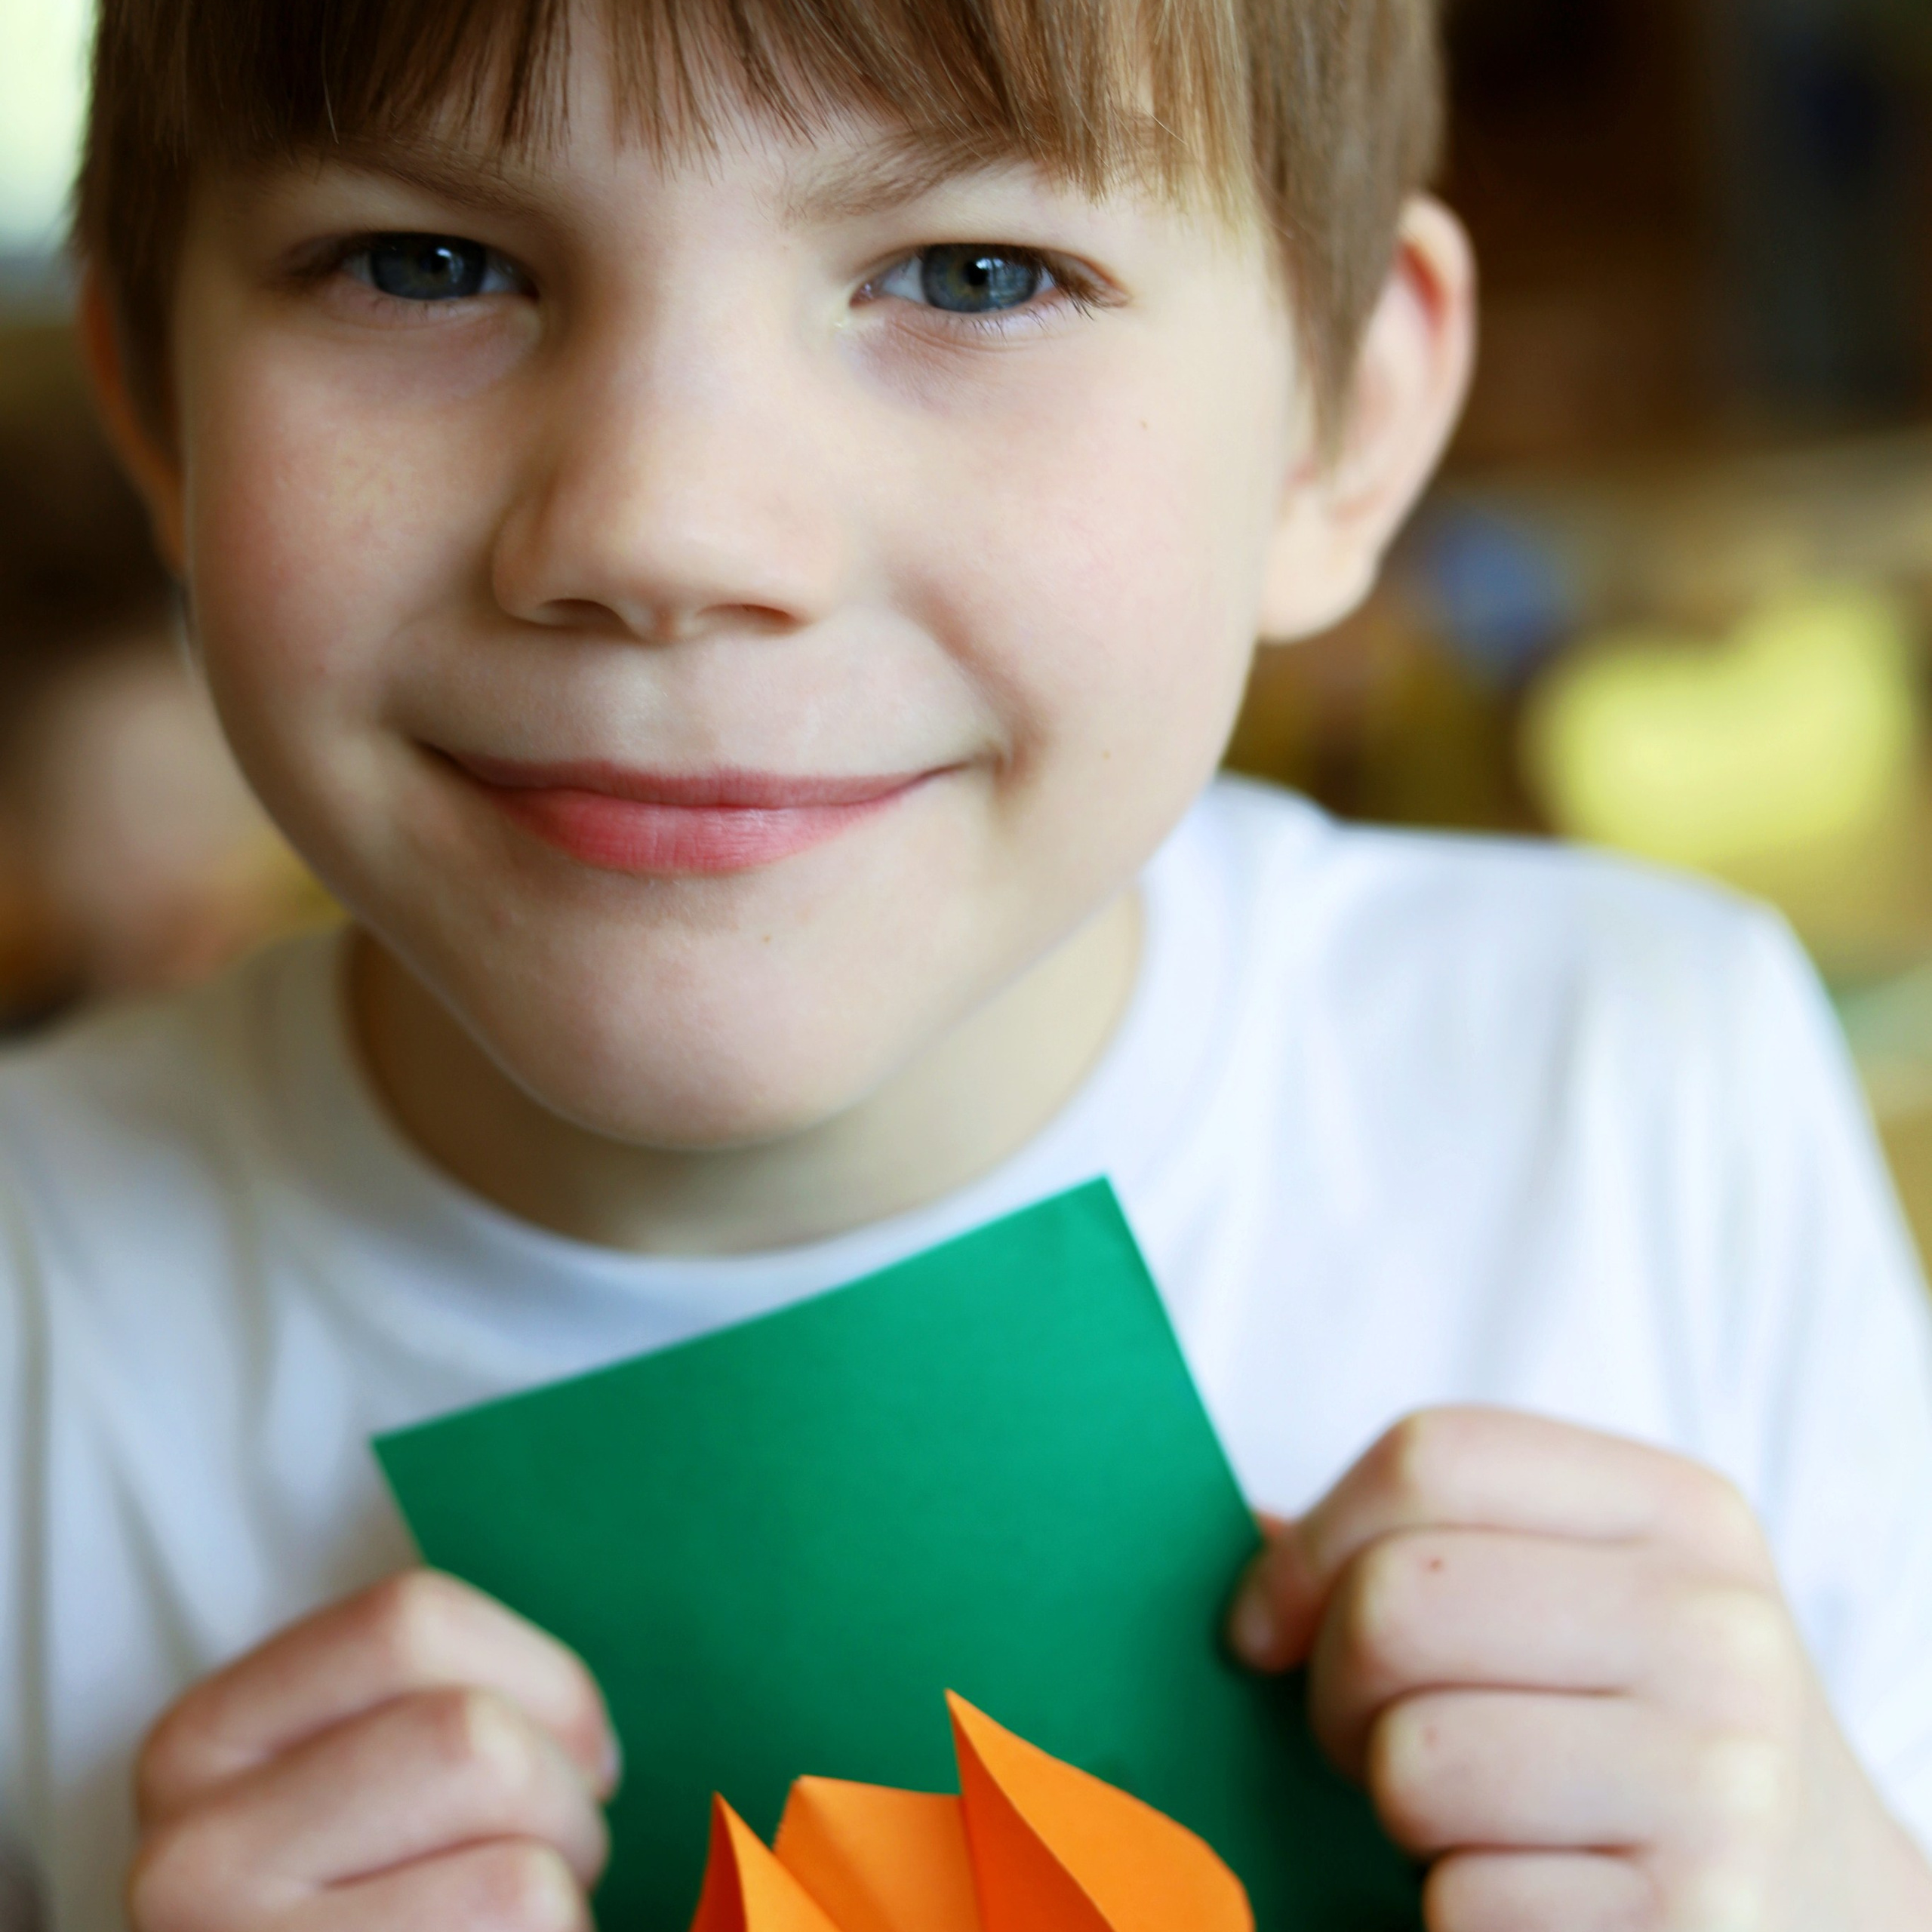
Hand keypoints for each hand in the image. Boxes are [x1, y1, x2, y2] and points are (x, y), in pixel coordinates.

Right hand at [127, 1570, 617, 1930]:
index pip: (409, 1621)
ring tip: (524, 1928)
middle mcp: (192, 1852)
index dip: (543, 1677)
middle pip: (471, 1739)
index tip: (587, 1753)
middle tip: (559, 1865)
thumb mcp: (341, 1798)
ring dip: (563, 1900)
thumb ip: (427, 1719)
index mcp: (204, 1740)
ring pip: (513, 1876)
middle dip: (564, 1801)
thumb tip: (593, 1751)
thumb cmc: (366, 1912)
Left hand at [1227, 1408, 1931, 1930]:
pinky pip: (1459, 1903)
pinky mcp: (1692, 1926)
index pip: (1427, 1457)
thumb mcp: (1580, 1599)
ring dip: (1396, 1810)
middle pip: (1396, 1601)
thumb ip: (1429, 1545)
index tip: (1265, 1627)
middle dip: (1333, 1691)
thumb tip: (1238, 1537)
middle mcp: (1717, 1632)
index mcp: (1680, 1514)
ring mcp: (1720, 1784)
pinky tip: (1526, 1899)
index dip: (1306, 1545)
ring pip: (1411, 1760)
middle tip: (1369, 1741)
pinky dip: (1452, 1916)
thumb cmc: (1642, 1738)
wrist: (1828, 1915)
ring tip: (1465, 1820)